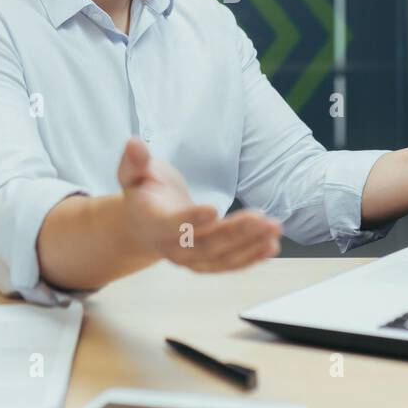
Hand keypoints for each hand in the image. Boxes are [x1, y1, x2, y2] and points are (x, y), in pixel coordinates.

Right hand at [116, 137, 281, 272]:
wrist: (143, 223)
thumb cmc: (143, 192)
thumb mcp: (133, 172)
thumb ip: (135, 161)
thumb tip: (134, 143)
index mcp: (152, 222)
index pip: (171, 225)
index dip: (190, 219)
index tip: (213, 210)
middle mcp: (170, 247)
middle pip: (205, 244)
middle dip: (235, 232)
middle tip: (261, 218)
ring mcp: (189, 259)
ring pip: (221, 257)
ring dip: (250, 245)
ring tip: (274, 229)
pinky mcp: (205, 262)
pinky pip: (229, 264)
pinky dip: (251, 257)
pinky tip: (271, 246)